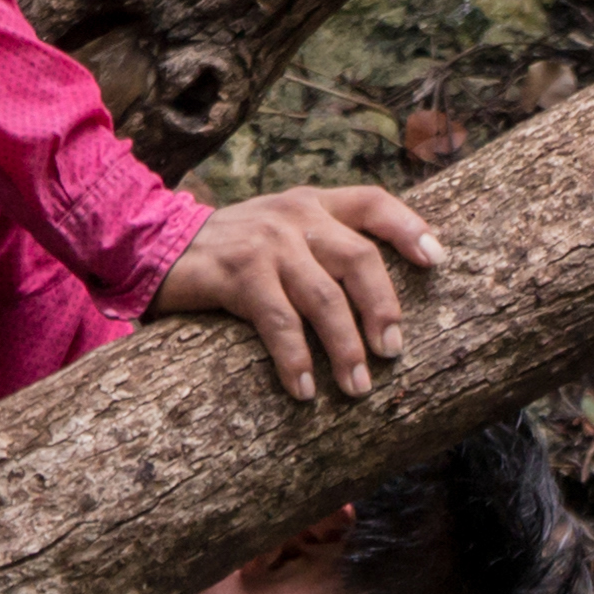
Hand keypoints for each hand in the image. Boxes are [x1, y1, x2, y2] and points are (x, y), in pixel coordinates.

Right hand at [151, 186, 444, 403]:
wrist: (156, 247)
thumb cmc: (228, 253)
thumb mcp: (277, 232)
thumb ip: (318, 245)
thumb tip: (370, 297)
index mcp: (312, 203)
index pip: (373, 204)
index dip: (409, 229)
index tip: (437, 261)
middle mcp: (295, 215)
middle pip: (359, 258)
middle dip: (382, 309)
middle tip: (393, 352)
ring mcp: (267, 243)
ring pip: (324, 298)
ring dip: (345, 348)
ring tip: (357, 387)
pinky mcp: (238, 274)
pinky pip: (279, 322)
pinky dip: (295, 360)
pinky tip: (305, 390)